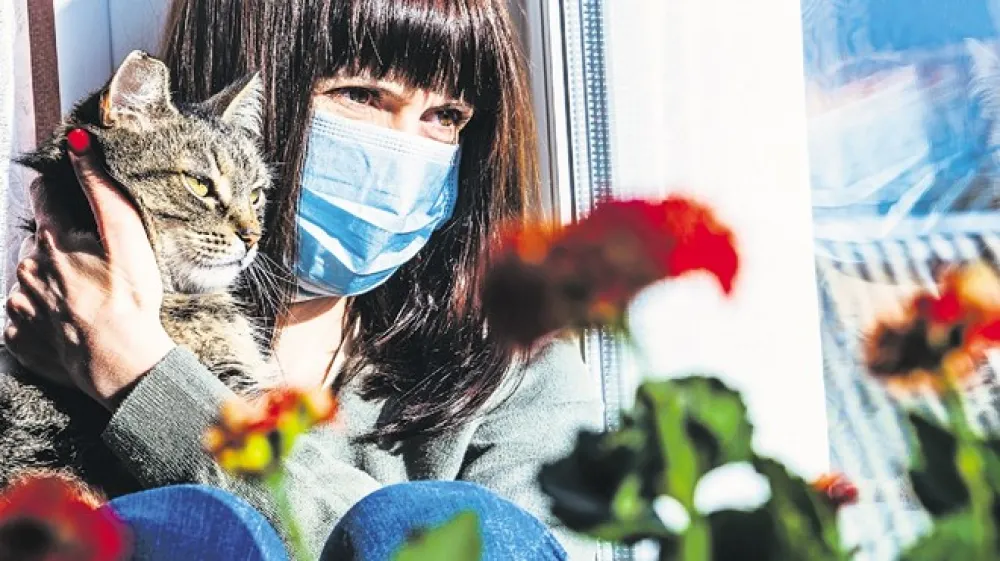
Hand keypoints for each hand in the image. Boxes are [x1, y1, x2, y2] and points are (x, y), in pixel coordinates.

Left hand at [4, 129, 174, 408]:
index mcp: (50, 241)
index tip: (76, 204)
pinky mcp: (17, 338)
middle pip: (37, 243)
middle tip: (93, 267)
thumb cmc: (129, 299)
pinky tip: (69, 323)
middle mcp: (25, 269)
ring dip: (49, 283)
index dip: (60, 194)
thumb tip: (79, 144)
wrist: (120, 363)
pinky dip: (42, 318)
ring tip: (84, 299)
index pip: (43, 196)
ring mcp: (17, 307)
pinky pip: (23, 319)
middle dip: (58, 247)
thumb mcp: (126, 237)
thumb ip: (101, 188)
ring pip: (28, 280)